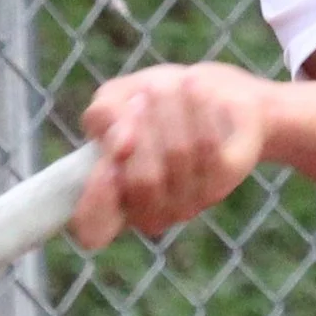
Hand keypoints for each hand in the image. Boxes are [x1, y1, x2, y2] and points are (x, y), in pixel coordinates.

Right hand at [70, 63, 271, 248]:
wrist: (209, 94)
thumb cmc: (149, 103)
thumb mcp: (113, 101)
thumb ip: (103, 118)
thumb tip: (120, 141)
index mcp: (112, 204)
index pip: (93, 230)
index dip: (96, 203)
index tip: (105, 165)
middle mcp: (149, 215)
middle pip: (142, 182)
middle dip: (140, 128)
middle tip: (140, 99)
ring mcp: (187, 204)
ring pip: (176, 155)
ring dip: (168, 109)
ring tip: (164, 86)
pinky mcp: (222, 182)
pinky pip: (207, 144)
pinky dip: (196, 107)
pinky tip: (192, 85)